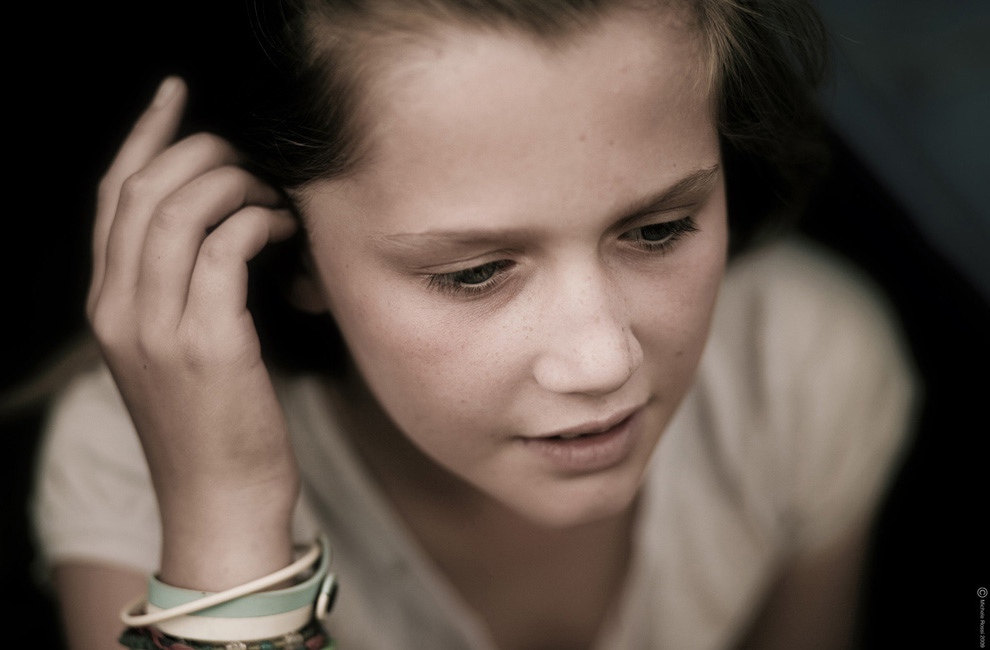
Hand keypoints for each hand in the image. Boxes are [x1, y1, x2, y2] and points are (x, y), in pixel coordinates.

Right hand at [87, 77, 299, 588]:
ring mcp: (156, 326)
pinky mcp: (206, 343)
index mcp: (107, 306)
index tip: (178, 93)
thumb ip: (181, 291)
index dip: (145, 135)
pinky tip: (285, 229)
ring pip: (183, 208)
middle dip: (202, 151)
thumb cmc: (215, 427)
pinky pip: (227, 247)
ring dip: (237, 182)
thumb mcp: (178, 353)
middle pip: (146, 189)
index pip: (113, 197)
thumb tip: (229, 225)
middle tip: (251, 154)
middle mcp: (118, 309)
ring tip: (274, 195)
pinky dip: (259, 221)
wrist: (219, 505)